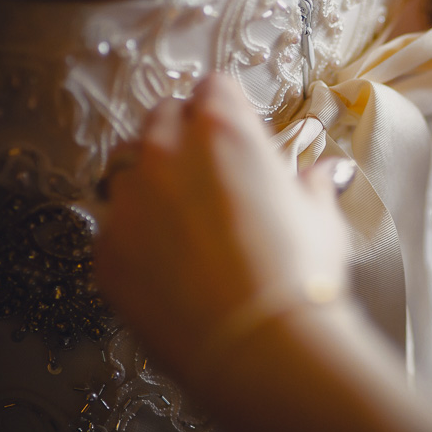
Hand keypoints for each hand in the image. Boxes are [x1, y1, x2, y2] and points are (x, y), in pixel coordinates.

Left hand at [93, 74, 350, 379]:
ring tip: (184, 216)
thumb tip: (325, 172)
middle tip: (211, 170)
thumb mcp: (321, 215)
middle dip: (184, 133)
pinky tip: (169, 262)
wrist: (259, 345)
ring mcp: (127, 201)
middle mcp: (165, 153)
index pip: (214, 86)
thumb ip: (312, 182)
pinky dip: (136, 233)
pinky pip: (114, 225)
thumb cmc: (298, 273)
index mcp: (223, 129)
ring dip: (152, 179)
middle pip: (163, 117)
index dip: (228, 106)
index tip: (238, 128)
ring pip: (127, 168)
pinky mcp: (106, 251)